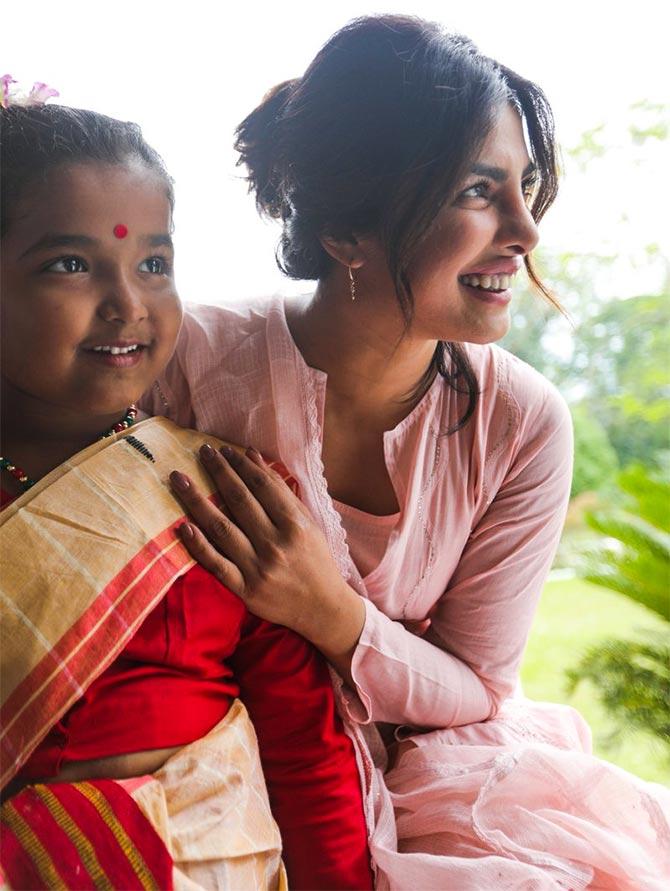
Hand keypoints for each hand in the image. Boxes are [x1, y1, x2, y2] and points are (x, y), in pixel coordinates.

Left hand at [169, 445, 364, 667]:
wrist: (323, 608)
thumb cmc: (316, 560)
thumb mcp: (307, 523)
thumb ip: (281, 491)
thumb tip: (254, 457)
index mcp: (295, 525)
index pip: (262, 486)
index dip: (241, 465)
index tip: (224, 450)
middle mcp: (276, 544)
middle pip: (239, 501)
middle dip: (218, 472)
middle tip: (201, 451)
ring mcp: (258, 567)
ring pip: (221, 528)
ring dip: (197, 501)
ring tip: (179, 479)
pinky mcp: (245, 589)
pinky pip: (216, 564)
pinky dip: (198, 545)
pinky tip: (182, 526)